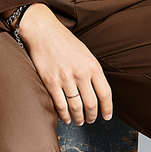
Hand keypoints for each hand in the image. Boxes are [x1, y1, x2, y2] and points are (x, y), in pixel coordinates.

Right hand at [18, 3, 112, 125]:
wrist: (43, 31)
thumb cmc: (64, 40)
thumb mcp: (84, 52)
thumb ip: (91, 70)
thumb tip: (97, 90)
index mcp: (92, 65)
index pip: (105, 93)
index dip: (107, 108)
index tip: (107, 116)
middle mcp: (81, 73)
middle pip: (91, 103)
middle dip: (92, 116)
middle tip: (91, 120)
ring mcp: (66, 78)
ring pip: (76, 107)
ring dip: (79, 118)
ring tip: (79, 121)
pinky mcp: (51, 82)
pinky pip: (60, 105)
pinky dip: (64, 115)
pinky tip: (66, 118)